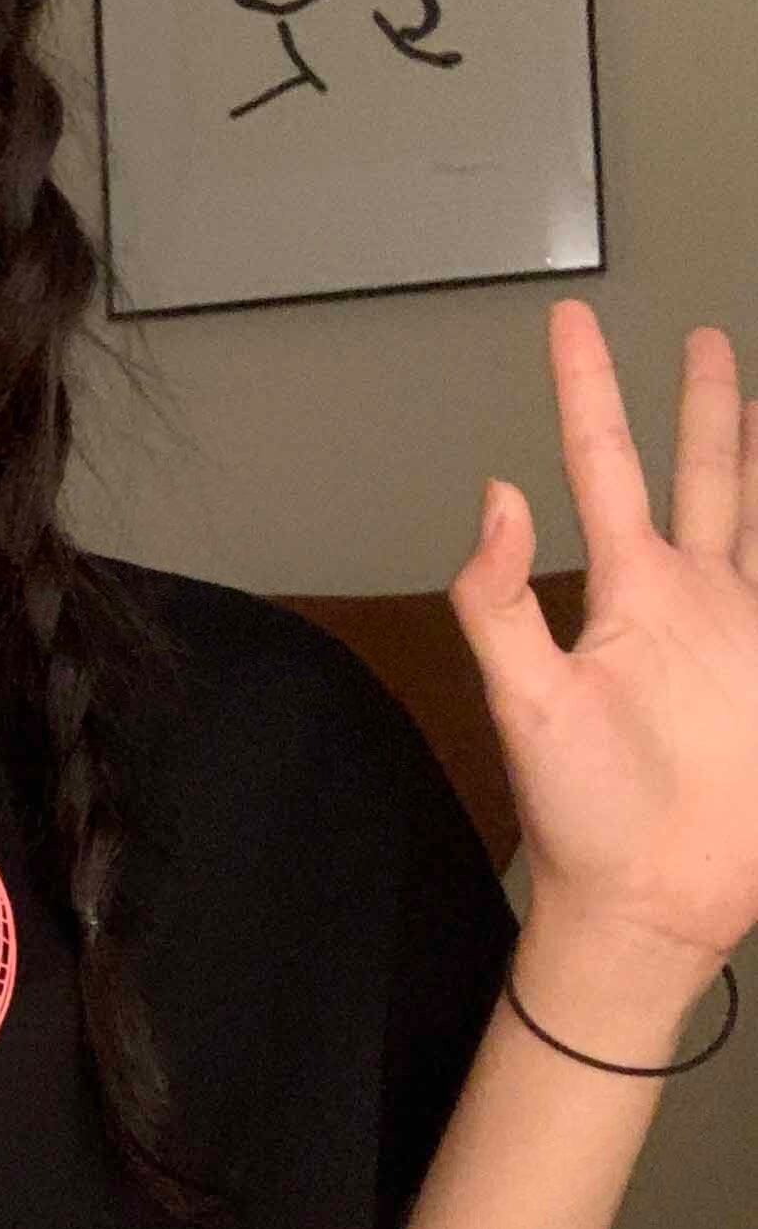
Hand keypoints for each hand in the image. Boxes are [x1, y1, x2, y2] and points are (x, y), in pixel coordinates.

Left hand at [447, 299, 757, 994]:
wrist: (651, 901)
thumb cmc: (578, 814)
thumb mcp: (526, 699)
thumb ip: (502, 600)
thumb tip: (497, 497)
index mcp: (625, 594)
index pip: (602, 466)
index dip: (588, 394)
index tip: (571, 326)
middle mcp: (687, 601)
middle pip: (702, 475)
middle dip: (700, 407)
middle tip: (703, 338)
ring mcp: (741, 636)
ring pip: (754, 518)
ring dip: (756, 460)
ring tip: (749, 395)